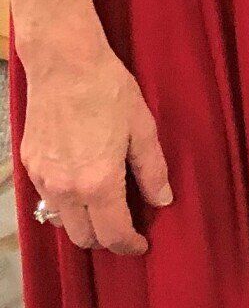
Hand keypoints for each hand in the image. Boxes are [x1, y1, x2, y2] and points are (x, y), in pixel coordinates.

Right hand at [20, 33, 171, 255]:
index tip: (141, 244)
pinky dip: (66, 202)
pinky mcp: (29, 165)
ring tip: (104, 207)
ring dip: (83, 223)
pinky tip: (81, 185)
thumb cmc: (108, 90)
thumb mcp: (142, 128)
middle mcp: (66, 188)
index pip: (113, 234)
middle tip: (125, 227)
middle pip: (83, 237)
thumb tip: (161, 200)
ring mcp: (42, 178)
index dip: (130, 245)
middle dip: (106, 239)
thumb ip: (152, 170)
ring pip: (62, 221)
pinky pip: (47, 198)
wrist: (65, 62)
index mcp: (98, 182)